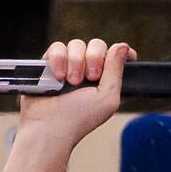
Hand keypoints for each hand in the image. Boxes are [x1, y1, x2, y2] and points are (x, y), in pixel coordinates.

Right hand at [0, 38, 136, 171]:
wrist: (48, 127)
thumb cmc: (78, 119)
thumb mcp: (107, 97)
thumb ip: (116, 70)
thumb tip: (123, 46)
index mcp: (104, 81)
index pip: (115, 55)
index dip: (117, 53)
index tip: (112, 61)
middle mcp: (87, 72)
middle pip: (96, 45)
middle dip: (94, 58)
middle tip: (89, 78)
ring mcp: (67, 67)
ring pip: (76, 44)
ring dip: (75, 61)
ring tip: (70, 81)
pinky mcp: (49, 65)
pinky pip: (56, 47)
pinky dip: (58, 59)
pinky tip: (57, 76)